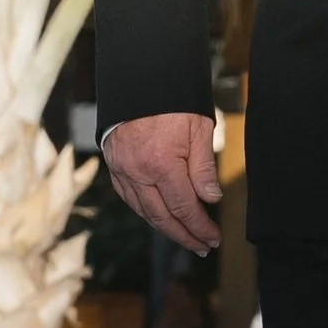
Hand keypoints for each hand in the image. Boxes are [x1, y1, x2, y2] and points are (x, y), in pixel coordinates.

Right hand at [100, 111, 221, 253]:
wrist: (140, 81)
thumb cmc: (174, 102)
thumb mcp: (199, 129)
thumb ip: (203, 168)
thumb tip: (210, 199)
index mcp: (161, 164)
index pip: (183, 207)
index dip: (199, 227)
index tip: (213, 238)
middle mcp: (137, 172)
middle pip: (162, 217)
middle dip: (184, 235)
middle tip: (202, 246)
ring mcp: (122, 171)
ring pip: (144, 211)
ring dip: (165, 228)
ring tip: (186, 237)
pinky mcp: (114, 167)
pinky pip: (130, 199)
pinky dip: (146, 212)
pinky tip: (160, 218)